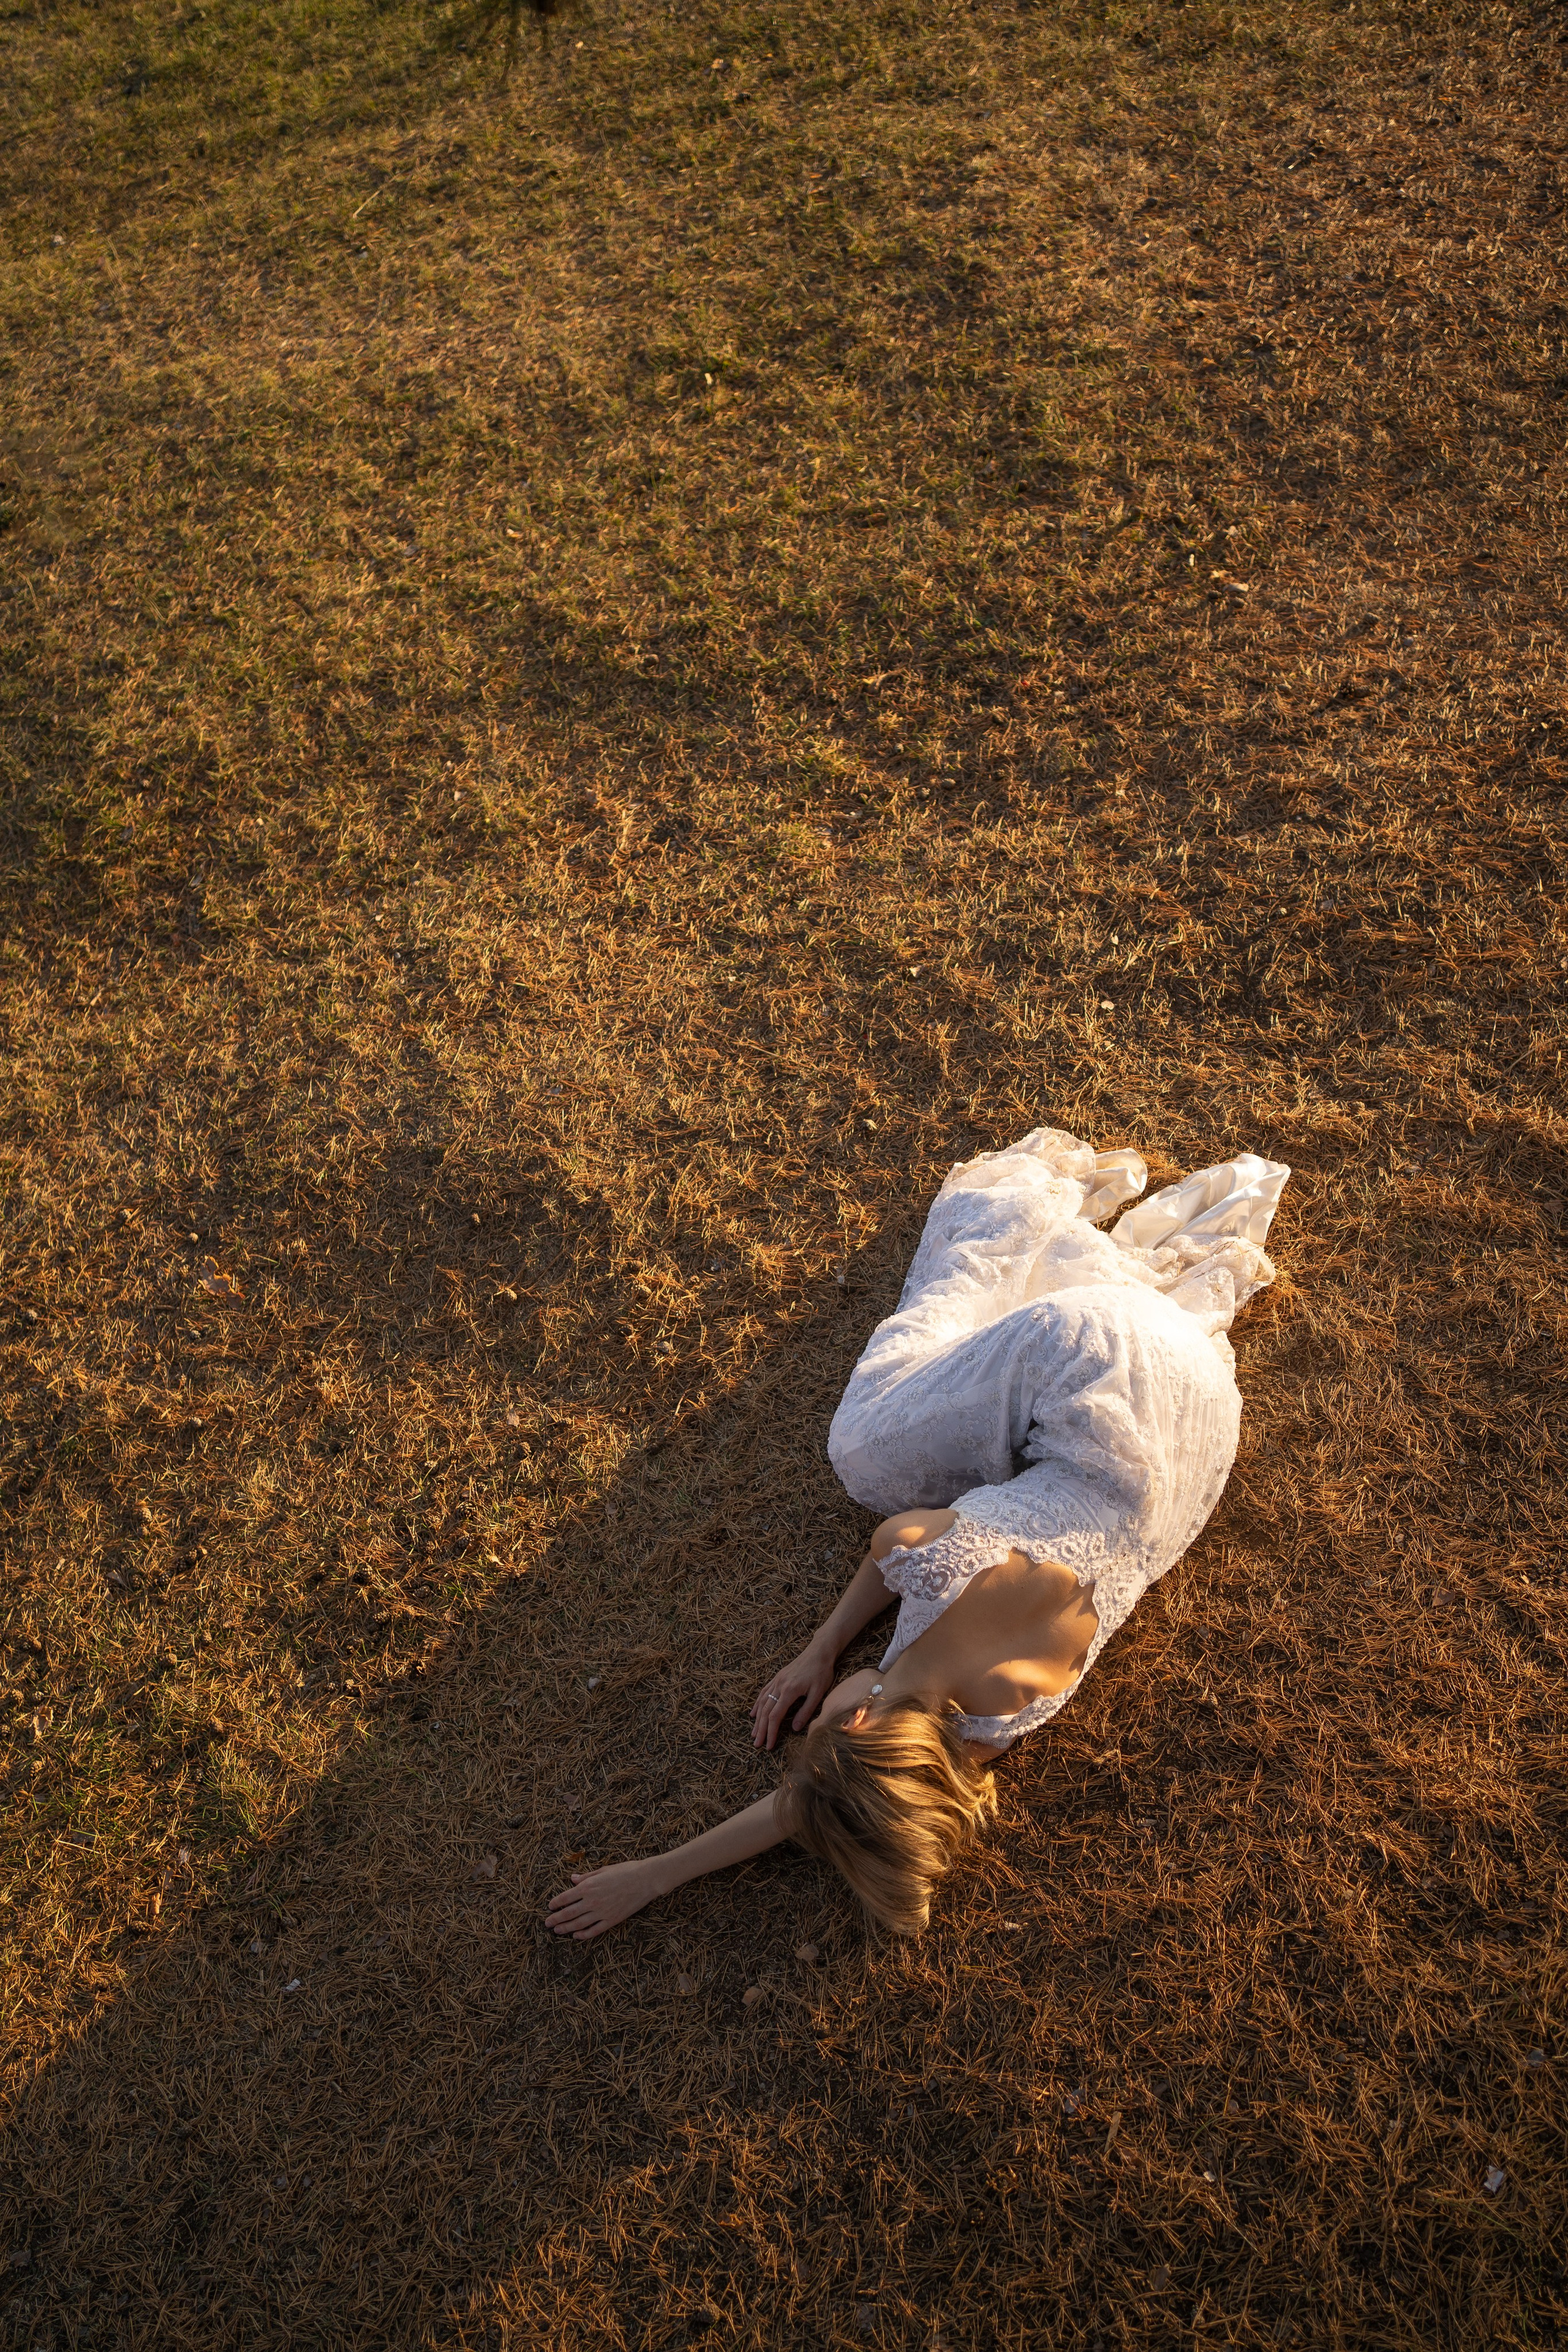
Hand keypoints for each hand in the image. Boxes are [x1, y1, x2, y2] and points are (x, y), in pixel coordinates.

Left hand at [546, 1856, 665, 1941]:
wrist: (646, 1879)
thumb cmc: (626, 1870)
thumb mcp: (603, 1869)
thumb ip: (586, 1877)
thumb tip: (572, 1879)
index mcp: (588, 1886)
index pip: (565, 1897)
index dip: (555, 1903)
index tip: (549, 1907)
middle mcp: (592, 1901)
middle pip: (568, 1913)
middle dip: (556, 1919)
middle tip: (547, 1923)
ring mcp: (602, 1912)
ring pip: (579, 1924)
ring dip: (566, 1928)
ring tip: (557, 1931)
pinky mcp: (612, 1920)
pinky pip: (594, 1930)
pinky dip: (584, 1935)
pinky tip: (577, 1936)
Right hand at [750, 1643, 834, 1750]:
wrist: (819, 1651)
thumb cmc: (821, 1672)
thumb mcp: (818, 1693)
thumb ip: (806, 1711)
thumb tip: (794, 1728)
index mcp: (789, 1691)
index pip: (775, 1716)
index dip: (771, 1732)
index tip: (769, 1745)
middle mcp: (779, 1685)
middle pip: (766, 1711)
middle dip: (761, 1729)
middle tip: (757, 1744)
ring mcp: (777, 1680)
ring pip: (762, 1702)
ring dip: (757, 1719)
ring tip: (754, 1733)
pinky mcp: (778, 1677)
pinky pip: (763, 1692)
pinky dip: (757, 1704)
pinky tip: (754, 1713)